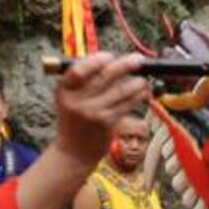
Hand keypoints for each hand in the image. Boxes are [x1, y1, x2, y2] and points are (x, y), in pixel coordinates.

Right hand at [53, 52, 149, 167]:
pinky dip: (138, 96)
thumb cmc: (75, 119)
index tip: (109, 56)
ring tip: (144, 78)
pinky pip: (126, 104)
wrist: (74, 152)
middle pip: (104, 77)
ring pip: (120, 91)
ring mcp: (93, 113)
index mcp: (64, 90)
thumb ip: (85, 80)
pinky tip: (144, 91)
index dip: (95, 61)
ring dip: (137, 82)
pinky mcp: (107, 123)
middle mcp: (77, 101)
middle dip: (124, 65)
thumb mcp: (70, 98)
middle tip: (138, 59)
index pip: (78, 71)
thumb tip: (114, 60)